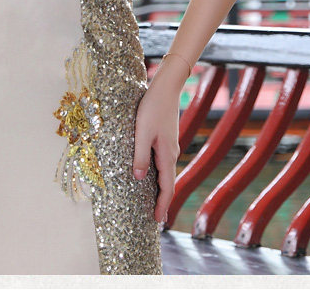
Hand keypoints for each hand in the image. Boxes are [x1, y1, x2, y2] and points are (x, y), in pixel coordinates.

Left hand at [132, 72, 181, 223]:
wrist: (166, 87)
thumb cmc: (152, 108)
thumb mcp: (142, 132)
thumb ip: (140, 156)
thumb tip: (138, 178)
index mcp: (167, 155)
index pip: (167, 187)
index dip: (162, 205)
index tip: (158, 221)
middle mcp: (171, 153)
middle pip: (168, 182)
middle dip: (162, 200)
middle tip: (155, 217)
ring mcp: (169, 146)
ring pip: (165, 172)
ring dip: (160, 188)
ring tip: (152, 200)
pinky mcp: (165, 138)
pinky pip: (162, 162)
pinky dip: (158, 174)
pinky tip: (150, 173)